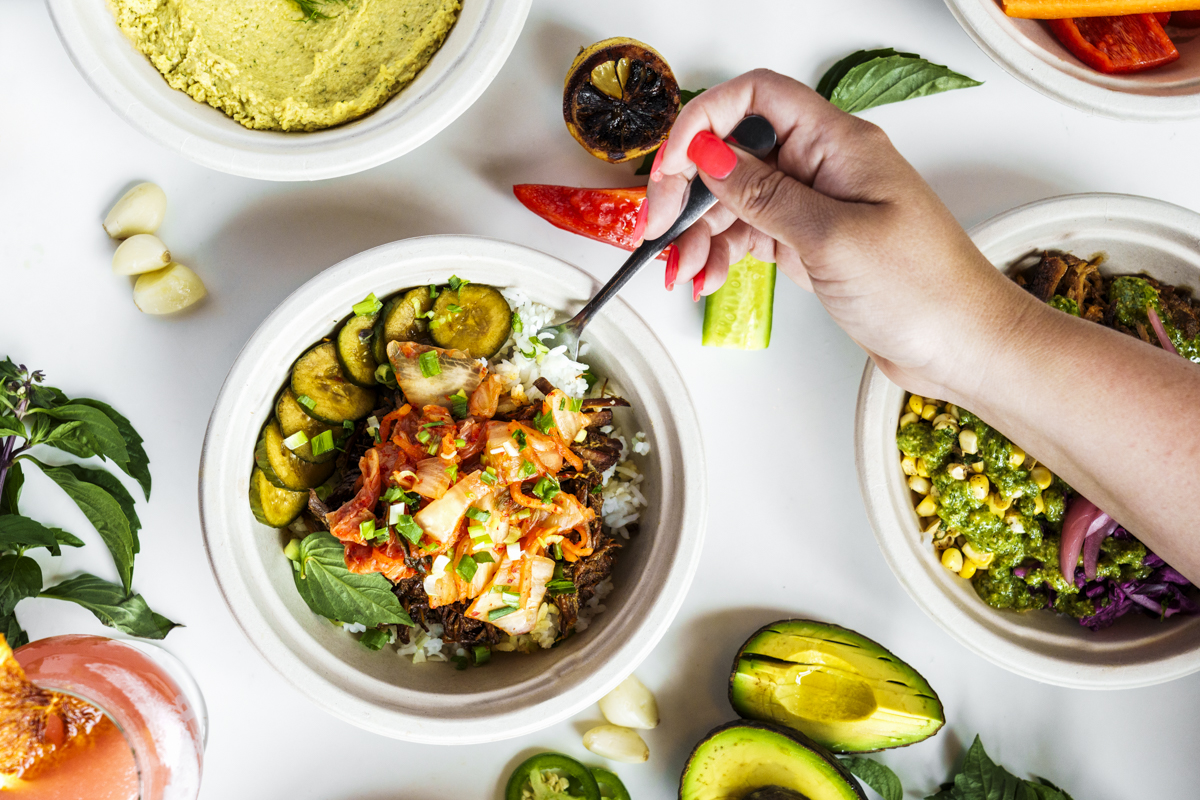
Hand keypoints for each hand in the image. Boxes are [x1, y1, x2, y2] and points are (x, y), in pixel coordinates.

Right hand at [643, 69, 1035, 399]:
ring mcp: (816, 205)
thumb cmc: (924, 289)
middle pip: (736, 152)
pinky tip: (706, 278)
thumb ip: (764, 195)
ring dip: (700, 232)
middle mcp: (824, 166)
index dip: (704, 120)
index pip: (756, 98)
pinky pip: (751, 235)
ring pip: (736, 200)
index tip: (672, 165)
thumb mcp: (831, 238)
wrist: (963, 346)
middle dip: (690, 188)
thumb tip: (708, 154)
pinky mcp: (811, 243)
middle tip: (658, 227)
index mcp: (838, 142)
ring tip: (682, 271)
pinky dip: (722, 254)